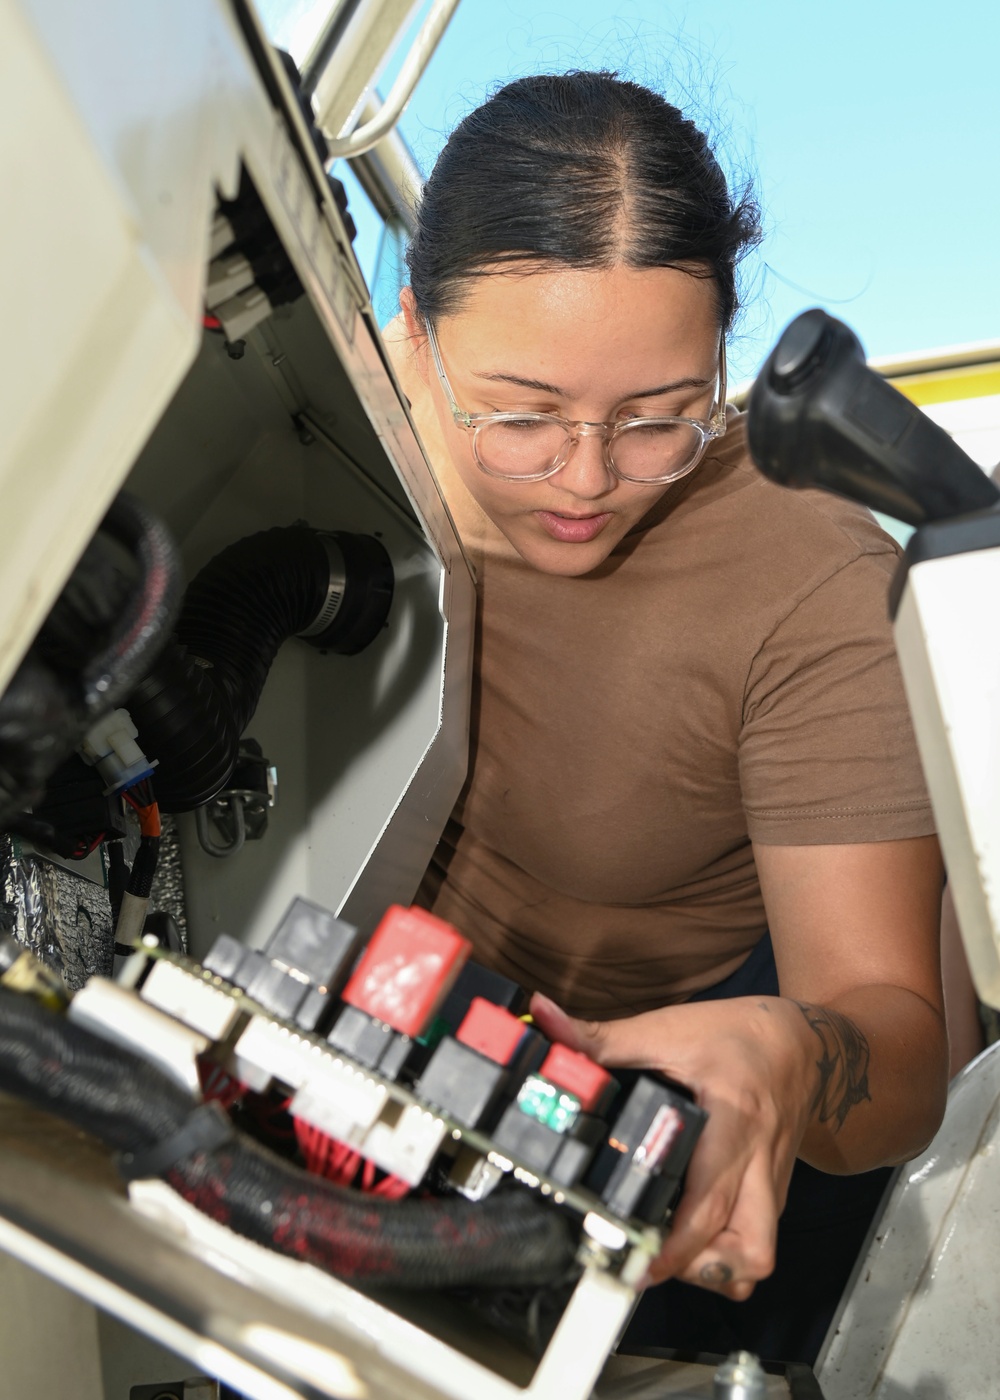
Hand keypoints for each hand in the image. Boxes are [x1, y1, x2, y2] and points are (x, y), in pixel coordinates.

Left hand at [530, 990, 815, 1299]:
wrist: (805, 1041)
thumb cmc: (735, 1035)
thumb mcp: (668, 1029)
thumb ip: (602, 1035)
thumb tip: (543, 1017)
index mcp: (733, 1121)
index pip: (709, 1199)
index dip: (675, 1245)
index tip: (636, 1261)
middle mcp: (758, 1161)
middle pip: (745, 1246)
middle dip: (690, 1266)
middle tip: (642, 1263)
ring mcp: (773, 1183)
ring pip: (758, 1255)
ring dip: (716, 1268)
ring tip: (671, 1257)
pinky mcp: (776, 1192)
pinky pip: (759, 1244)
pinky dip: (728, 1256)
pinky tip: (695, 1244)